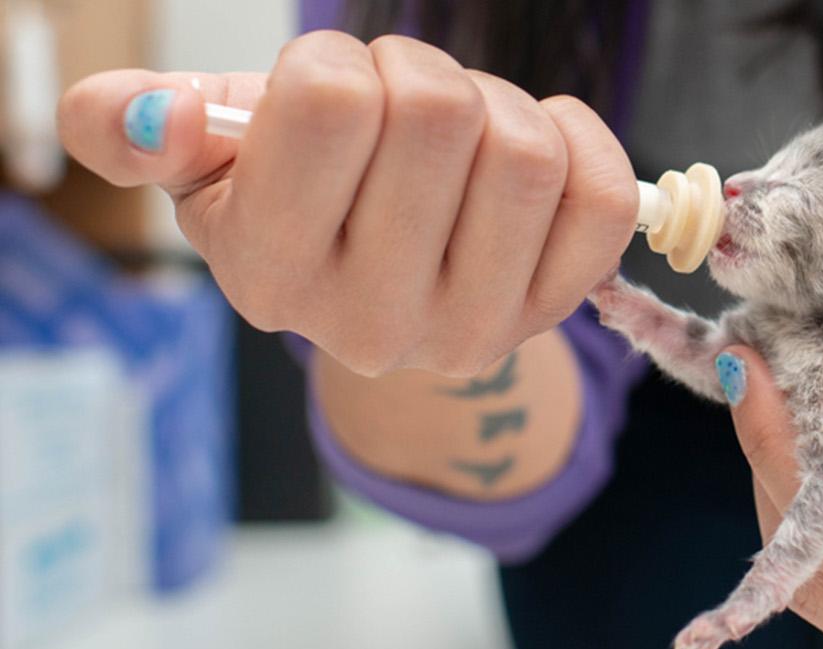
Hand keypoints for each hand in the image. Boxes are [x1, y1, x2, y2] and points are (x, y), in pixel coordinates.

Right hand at [58, 32, 636, 376]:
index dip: (340, 61)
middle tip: (405, 102)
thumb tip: (150, 114)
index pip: (332, 102)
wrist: (382, 289)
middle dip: (422, 74)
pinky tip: (535, 144)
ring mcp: (470, 329)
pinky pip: (605, 198)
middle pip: (441, 114)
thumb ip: (132, 126)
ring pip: (527, 154)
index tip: (333, 90)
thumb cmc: (297, 199)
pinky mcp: (552, 313)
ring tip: (464, 133)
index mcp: (266, 270)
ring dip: (499, 107)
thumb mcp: (201, 160)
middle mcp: (367, 321)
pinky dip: (578, 139)